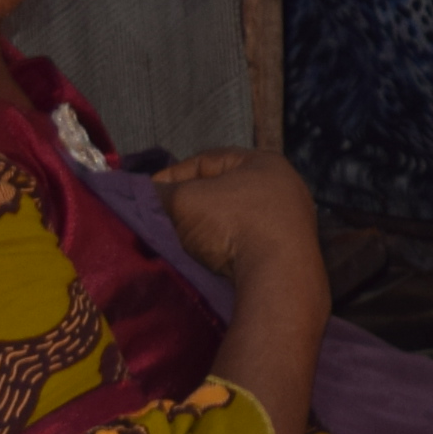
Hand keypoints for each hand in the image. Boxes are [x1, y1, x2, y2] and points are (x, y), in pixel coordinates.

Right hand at [152, 148, 323, 289]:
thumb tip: (143, 191)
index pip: (206, 161)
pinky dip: (224, 246)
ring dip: (205, 228)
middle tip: (161, 218)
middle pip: (221, 190)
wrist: (277, 273)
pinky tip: (206, 257)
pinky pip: (246, 240)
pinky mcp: (287, 248)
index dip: (172, 175)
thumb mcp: (185, 201)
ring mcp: (290, 218)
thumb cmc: (232, 223)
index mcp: (263, 162)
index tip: (147, 194)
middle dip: (189, 204)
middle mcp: (282, 185)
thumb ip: (161, 193)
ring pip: (233, 218)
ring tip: (178, 240)